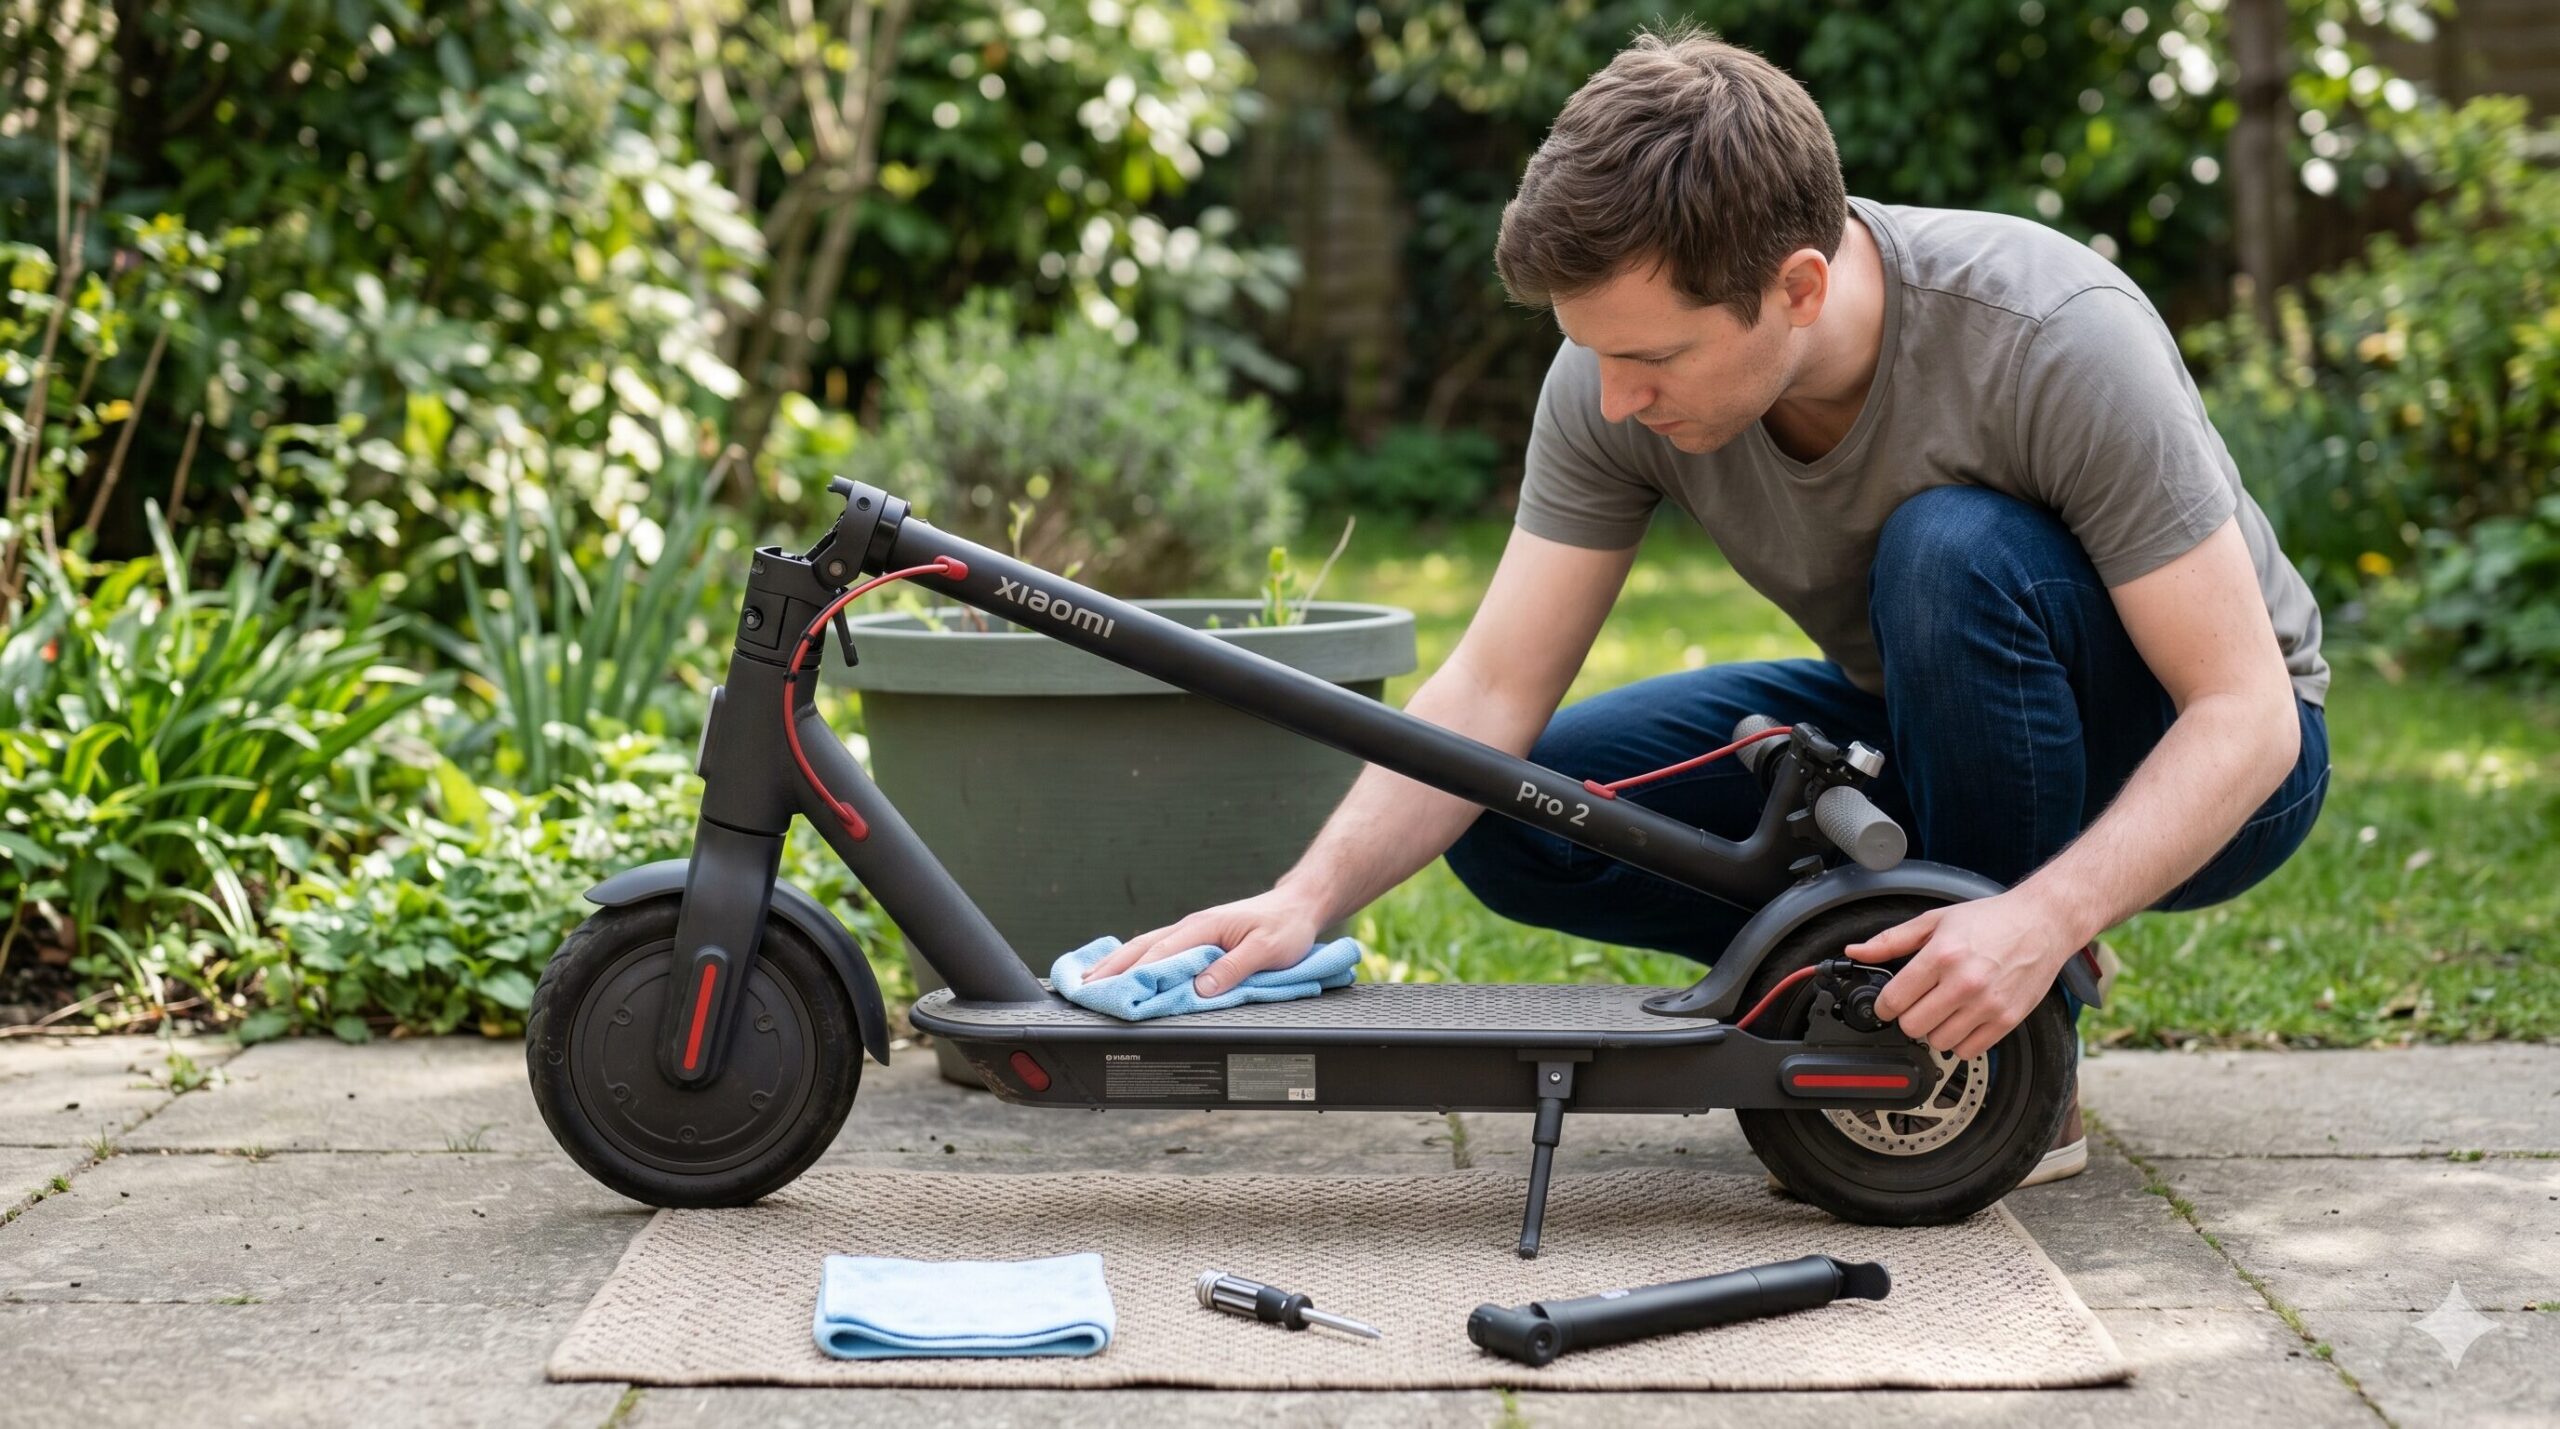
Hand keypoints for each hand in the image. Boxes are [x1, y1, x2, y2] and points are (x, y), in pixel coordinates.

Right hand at [1082, 886, 1329, 997]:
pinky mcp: (1196, 938)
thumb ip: (1234, 968)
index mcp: (1204, 927)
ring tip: (1090, 981)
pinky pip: (1158, 948)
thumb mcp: (1268, 950)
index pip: (1160, 952)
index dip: (1132, 973)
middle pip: (1142, 947)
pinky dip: (1135, 959)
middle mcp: (1192, 926)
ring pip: (1145, 946)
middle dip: (1110, 968)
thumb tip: (1201, 988)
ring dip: (1117, 963)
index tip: (1109, 991)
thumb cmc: (1286, 927)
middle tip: (1082, 989)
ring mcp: (1192, 931)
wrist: (1298, 906)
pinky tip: (1122, 969)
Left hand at [1839, 892, 2082, 1059]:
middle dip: (1908, 1017)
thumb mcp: (1935, 920)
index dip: (1884, 1004)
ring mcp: (1988, 1005)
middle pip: (1912, 1026)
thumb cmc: (1990, 920)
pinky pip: (1968, 1050)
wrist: (2042, 923)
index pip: (1894, 1000)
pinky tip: (1962, 1020)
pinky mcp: (2007, 1020)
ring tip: (1943, 1010)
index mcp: (1942, 956)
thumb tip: (1856, 951)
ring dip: (1934, 1030)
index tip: (1890, 1002)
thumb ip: (1891, 940)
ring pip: (1938, 1042)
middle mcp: (1964, 983)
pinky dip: (1960, 1041)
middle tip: (1917, 1004)